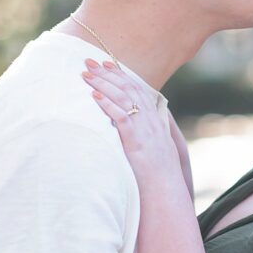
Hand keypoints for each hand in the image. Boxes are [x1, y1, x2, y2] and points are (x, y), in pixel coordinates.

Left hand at [82, 60, 182, 185]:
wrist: (165, 189)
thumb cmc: (157, 172)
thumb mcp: (154, 146)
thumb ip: (144, 131)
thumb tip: (130, 122)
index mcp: (154, 118)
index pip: (136, 88)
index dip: (120, 74)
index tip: (105, 63)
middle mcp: (150, 119)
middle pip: (127, 88)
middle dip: (106, 73)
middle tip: (89, 62)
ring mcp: (144, 129)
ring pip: (123, 98)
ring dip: (103, 84)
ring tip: (86, 75)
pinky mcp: (136, 140)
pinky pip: (121, 117)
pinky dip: (107, 105)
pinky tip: (95, 97)